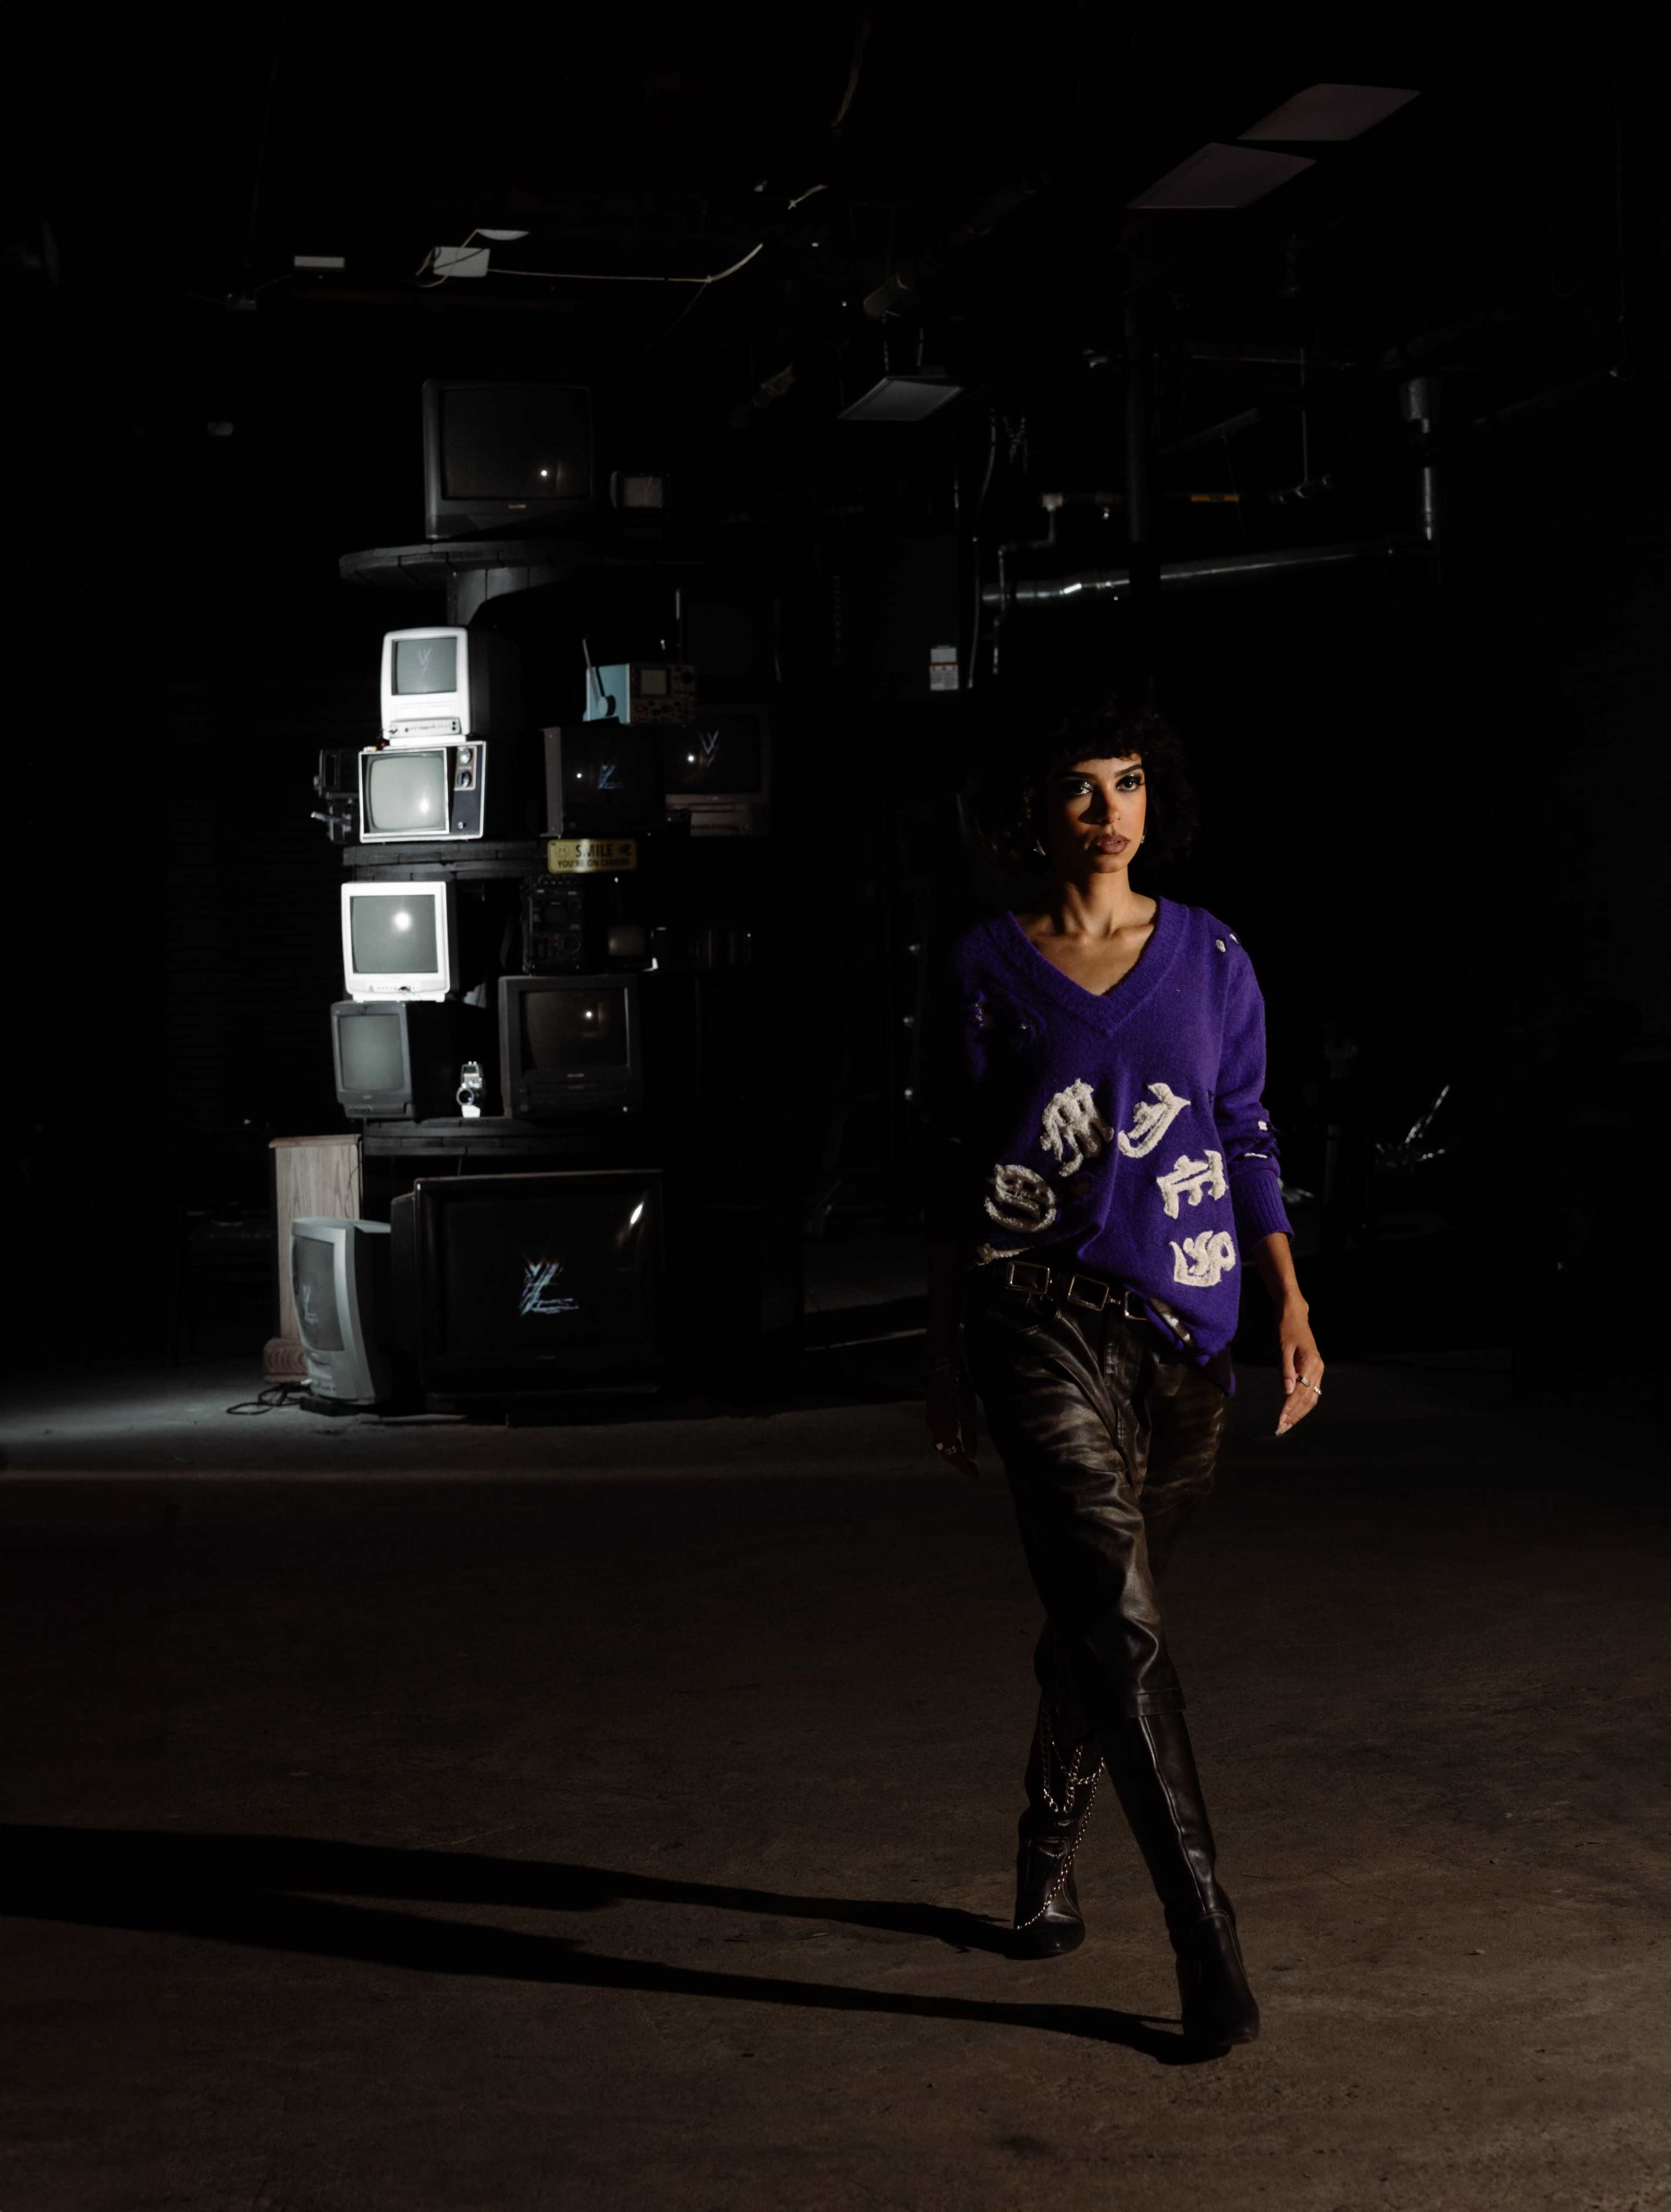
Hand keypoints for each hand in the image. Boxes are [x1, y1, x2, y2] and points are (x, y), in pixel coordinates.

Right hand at [927, 1361, 979, 1476]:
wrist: (941, 1366)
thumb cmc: (959, 1386)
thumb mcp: (968, 1410)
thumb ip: (969, 1434)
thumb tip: (971, 1456)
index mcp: (944, 1428)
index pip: (954, 1455)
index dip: (964, 1468)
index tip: (975, 1476)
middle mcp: (934, 1428)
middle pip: (946, 1452)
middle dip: (959, 1462)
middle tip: (972, 1471)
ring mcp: (930, 1422)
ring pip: (942, 1444)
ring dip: (954, 1453)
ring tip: (967, 1460)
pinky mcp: (931, 1415)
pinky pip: (939, 1436)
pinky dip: (949, 1443)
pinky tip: (957, 1443)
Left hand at [1275, 1303, 1324, 1435]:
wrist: (1295, 1314)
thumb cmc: (1286, 1329)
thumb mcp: (1283, 1347)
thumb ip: (1286, 1370)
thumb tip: (1286, 1392)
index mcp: (1311, 1364)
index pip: (1299, 1392)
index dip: (1289, 1408)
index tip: (1279, 1420)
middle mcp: (1318, 1369)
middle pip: (1307, 1399)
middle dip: (1294, 1415)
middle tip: (1281, 1428)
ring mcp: (1318, 1370)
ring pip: (1311, 1398)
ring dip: (1299, 1413)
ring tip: (1287, 1425)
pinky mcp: (1315, 1369)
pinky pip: (1311, 1391)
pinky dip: (1303, 1404)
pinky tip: (1295, 1412)